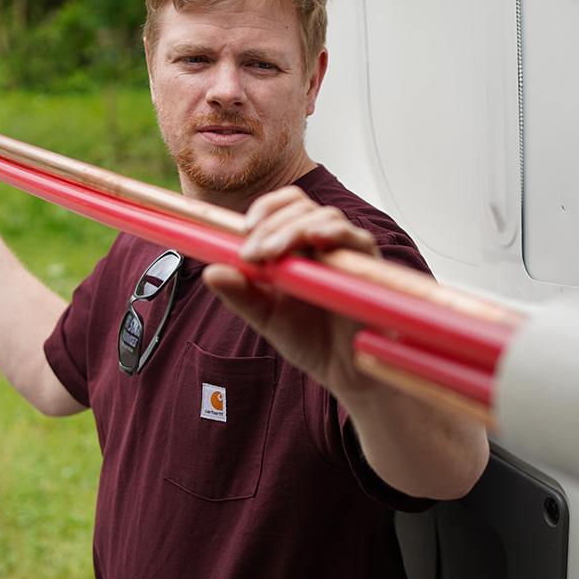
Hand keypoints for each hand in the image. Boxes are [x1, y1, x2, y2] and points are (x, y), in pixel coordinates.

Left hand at [202, 185, 379, 390]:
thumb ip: (240, 294)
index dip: (264, 209)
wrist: (341, 371)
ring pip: (325, 216)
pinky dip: (334, 233)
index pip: (284, 208)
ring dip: (293, 229)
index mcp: (298, 247)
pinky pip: (355, 238)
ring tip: (270, 255)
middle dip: (271, 224)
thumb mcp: (266, 316)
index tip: (243, 230)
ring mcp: (347, 253)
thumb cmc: (310, 340)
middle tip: (251, 253)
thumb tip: (211, 272)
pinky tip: (315, 239)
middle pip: (301, 207)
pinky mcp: (368, 267)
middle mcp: (324, 243)